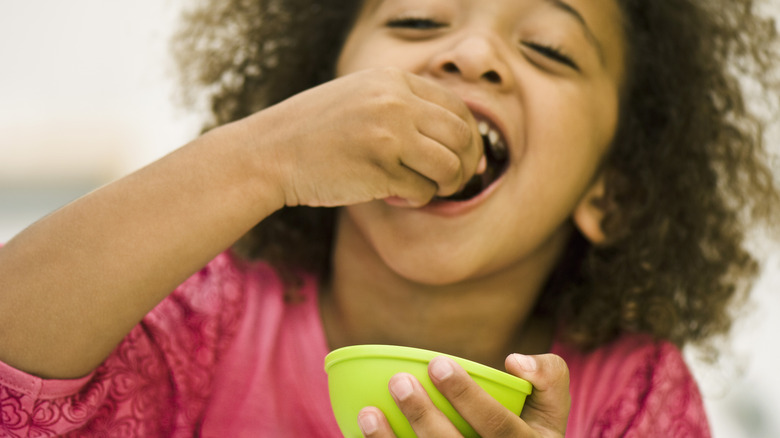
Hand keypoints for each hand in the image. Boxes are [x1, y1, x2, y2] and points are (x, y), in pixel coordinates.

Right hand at [242, 67, 482, 207]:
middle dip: (466, 164)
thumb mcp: (361, 98)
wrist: (269, 153)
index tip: (464, 157)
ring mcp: (388, 135)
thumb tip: (463, 143)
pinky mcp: (380, 171)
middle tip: (452, 181)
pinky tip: (394, 197)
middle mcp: (395, 103)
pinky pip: (422, 191)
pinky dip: (415, 200)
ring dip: (445, 186)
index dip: (468, 137)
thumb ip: (406, 108)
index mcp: (393, 81)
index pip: (456, 106)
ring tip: (423, 190)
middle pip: (461, 136)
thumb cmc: (316, 132)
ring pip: (449, 167)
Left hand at [357, 354, 569, 436]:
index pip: (499, 427)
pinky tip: (364, 435)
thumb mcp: (552, 407)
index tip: (438, 363)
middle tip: (399, 381)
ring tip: (368, 412)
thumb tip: (515, 362)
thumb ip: (547, 376)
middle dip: (424, 417)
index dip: (468, 396)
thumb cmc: (528, 429)